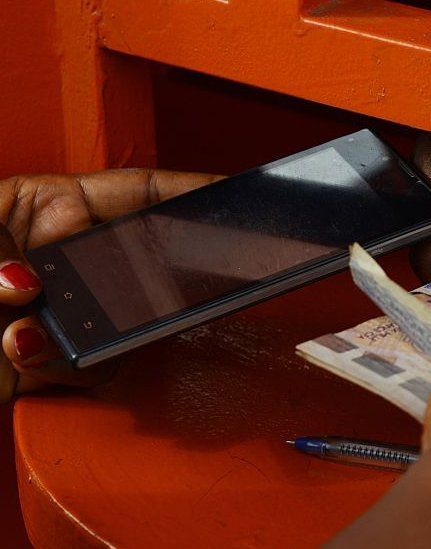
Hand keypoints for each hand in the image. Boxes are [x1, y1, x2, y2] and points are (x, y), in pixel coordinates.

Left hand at [0, 169, 219, 402]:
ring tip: (37, 329)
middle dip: (152, 274)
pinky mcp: (59, 360)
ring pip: (127, 320)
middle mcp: (65, 259)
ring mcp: (68, 311)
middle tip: (178, 281)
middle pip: (142, 258)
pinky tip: (25, 350)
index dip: (188, 191)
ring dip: (92, 330)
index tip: (230, 194)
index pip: (137, 192)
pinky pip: (95, 366)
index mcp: (46, 209)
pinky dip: (65, 365)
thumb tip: (26, 283)